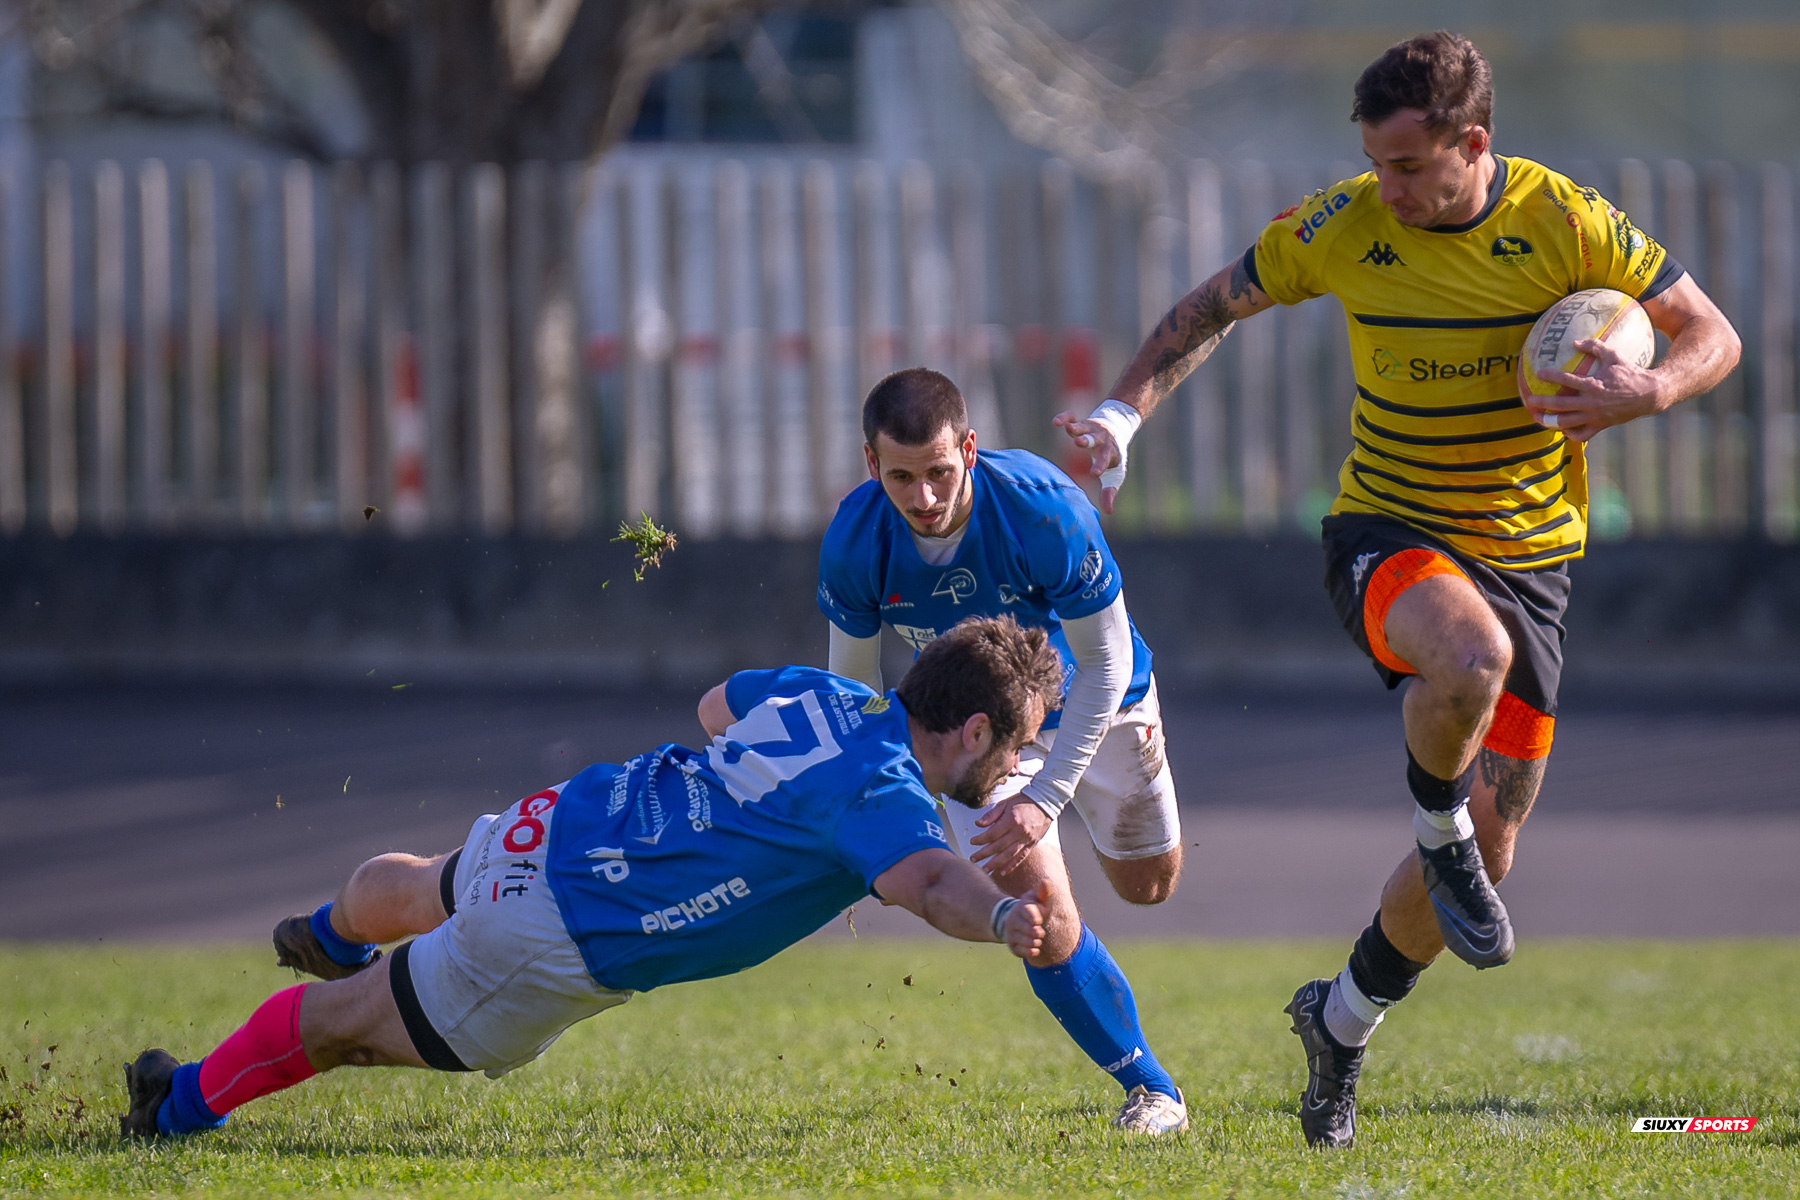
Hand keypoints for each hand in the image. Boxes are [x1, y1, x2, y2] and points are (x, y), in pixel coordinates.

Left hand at [968, 794, 1052, 878]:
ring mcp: (1026, 839)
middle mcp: (1019, 832)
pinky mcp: (1032, 844)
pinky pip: (1020, 857)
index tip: (972, 842)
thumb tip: (978, 824)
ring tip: (985, 870)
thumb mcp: (1005, 803)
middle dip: (984, 853)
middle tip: (973, 859)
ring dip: (995, 864)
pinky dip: (1011, 866)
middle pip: (998, 846)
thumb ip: (991, 815)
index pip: (992, 833)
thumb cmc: (1023, 801)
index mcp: (1011, 820)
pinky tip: (1002, 872)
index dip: (981, 839)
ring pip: (1009, 855)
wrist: (1045, 803)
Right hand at [1003, 883, 1050, 957]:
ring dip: (1034, 942)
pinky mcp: (1012, 945)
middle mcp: (1013, 921)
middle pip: (1026, 928)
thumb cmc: (1032, 910)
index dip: (1033, 917)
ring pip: (1023, 940)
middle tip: (1040, 931)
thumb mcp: (1038, 900)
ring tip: (1038, 940)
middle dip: (1036, 931)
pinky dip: (1029, 952)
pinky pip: (1019, 951)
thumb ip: (1043, 893)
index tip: (1039, 920)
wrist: (1015, 921)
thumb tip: (1045, 881)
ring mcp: (1011, 933)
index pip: (1026, 911)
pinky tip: (1036, 949)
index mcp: (1021, 907)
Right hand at [1052, 410, 1122, 512]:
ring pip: (1083, 426)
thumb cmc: (1113, 457)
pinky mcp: (1082, 421)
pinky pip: (1072, 417)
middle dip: (1087, 440)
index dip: (1100, 466)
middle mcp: (1101, 439)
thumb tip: (1108, 512)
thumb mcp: (1114, 474)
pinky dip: (1065, 418)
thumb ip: (1109, 491)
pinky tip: (1056, 422)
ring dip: (1076, 427)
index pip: (1105, 460)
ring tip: (1069, 428)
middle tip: (1080, 442)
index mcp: (1110, 453)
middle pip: (1094, 439)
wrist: (1117, 428)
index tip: (1094, 473)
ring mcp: (1091, 428)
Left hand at [1527, 338, 1666, 443]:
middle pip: (1560, 406)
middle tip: (1528, 401)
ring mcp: (1595, 417)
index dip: (1551, 376)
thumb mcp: (1614, 356)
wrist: (1649, 395)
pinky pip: (1581, 435)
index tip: (1538, 373)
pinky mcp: (1600, 426)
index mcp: (1594, 385)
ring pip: (1567, 423)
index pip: (1567, 380)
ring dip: (1550, 422)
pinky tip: (1562, 429)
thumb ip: (1595, 347)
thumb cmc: (1630, 373)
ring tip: (1537, 418)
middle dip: (1542, 404)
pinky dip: (1570, 434)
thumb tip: (1575, 341)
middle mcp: (1592, 403)